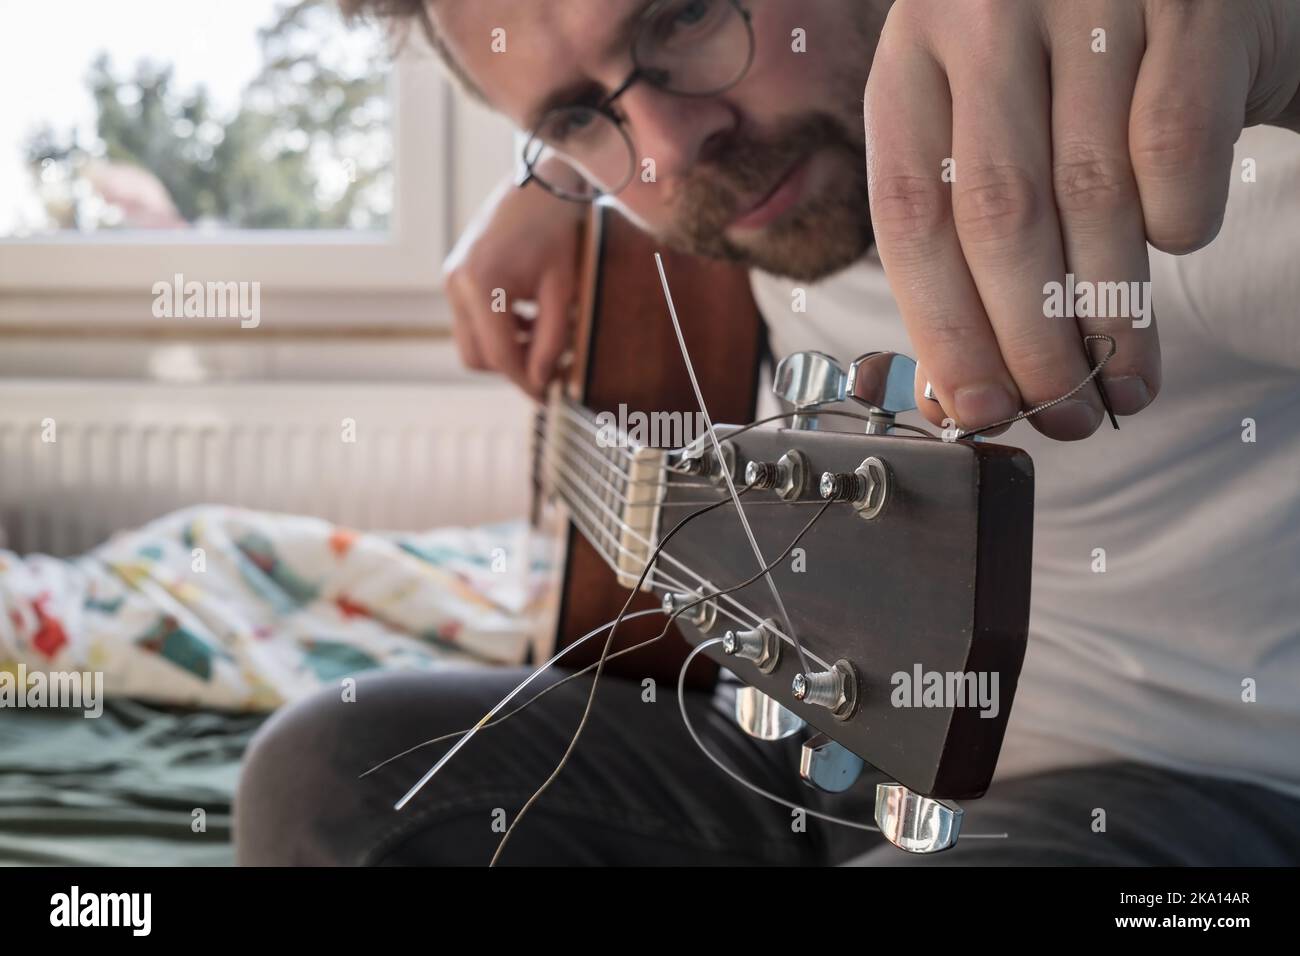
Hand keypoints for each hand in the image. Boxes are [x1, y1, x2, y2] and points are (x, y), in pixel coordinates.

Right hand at [443, 174, 585, 396]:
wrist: (540, 184)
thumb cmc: (556, 231)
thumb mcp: (563, 289)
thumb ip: (553, 338)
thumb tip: (542, 380)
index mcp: (480, 284)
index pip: (499, 354)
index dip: (524, 381)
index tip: (547, 396)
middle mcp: (457, 284)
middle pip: (476, 356)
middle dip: (512, 367)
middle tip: (550, 367)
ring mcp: (452, 281)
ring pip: (472, 342)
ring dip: (507, 348)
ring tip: (545, 332)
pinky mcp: (457, 278)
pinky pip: (473, 322)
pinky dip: (500, 330)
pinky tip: (530, 316)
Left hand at [863, 0, 1299, 439]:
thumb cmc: (1064, 74)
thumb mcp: (987, 130)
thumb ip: (962, 238)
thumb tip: (957, 396)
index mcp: (913, 55)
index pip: (911, 217)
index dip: (944, 328)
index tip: (975, 409)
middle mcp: (987, 13)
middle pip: (999, 214)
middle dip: (1030, 339)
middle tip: (1061, 413)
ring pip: (1092, 192)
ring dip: (1108, 312)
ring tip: (1121, 384)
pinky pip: (1178, 146)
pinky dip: (1177, 218)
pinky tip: (1172, 244)